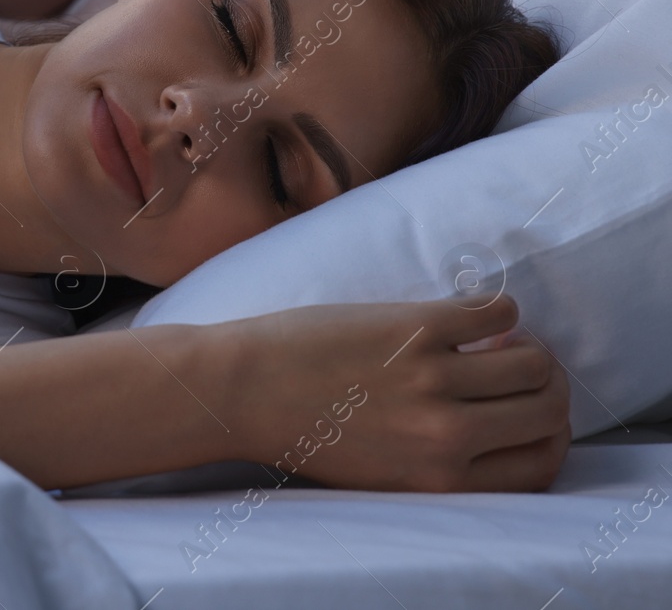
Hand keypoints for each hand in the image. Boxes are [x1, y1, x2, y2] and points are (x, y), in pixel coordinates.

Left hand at [229, 294, 569, 491]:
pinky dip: (499, 310)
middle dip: (545, 388)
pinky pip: (497, 311)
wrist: (240, 390)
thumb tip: (506, 423)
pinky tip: (471, 314)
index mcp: (442, 480)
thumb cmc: (305, 430)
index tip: (525, 409)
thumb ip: (446, 462)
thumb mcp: (384, 473)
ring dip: (525, 348)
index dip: (546, 432)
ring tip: (493, 342)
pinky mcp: (416, 327)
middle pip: (549, 410)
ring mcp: (434, 379)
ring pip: (534, 362)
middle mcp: (447, 437)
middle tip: (516, 367)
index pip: (542, 463)